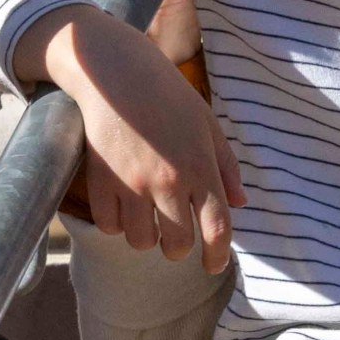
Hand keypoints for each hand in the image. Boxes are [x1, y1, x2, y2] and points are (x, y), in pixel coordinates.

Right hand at [31, 8, 243, 268]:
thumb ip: (226, 167)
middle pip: (178, 244)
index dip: (217, 255)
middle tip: (177, 241)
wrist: (117, 74)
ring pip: (141, 241)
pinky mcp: (100, 180)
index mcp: (201, 169)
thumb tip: (239, 203)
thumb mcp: (208, 126)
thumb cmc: (169, 97)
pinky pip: (108, 226)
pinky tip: (122, 210)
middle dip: (180, 249)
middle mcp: (168, 182)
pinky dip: (116, 226)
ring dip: (147, 239)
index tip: (213, 265)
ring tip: (148, 222)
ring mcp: (132, 183)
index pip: (217, 228)